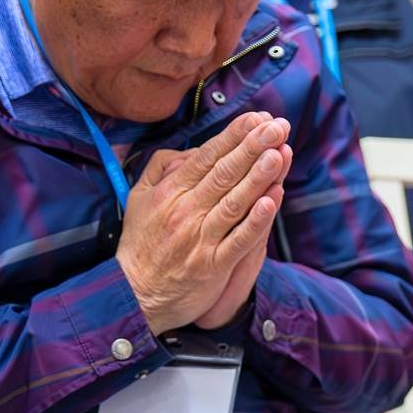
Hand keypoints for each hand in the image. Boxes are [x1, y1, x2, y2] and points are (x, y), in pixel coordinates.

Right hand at [116, 113, 289, 333]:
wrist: (134, 294)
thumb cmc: (143, 243)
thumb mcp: (140, 198)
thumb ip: (162, 169)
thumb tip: (191, 149)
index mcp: (170, 192)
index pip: (206, 158)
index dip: (233, 137)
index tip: (257, 118)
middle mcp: (185, 211)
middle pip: (223, 174)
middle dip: (252, 147)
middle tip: (277, 125)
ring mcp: (200, 238)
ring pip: (234, 202)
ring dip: (258, 177)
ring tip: (278, 152)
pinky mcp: (213, 265)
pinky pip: (239, 240)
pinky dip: (256, 221)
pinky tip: (272, 201)